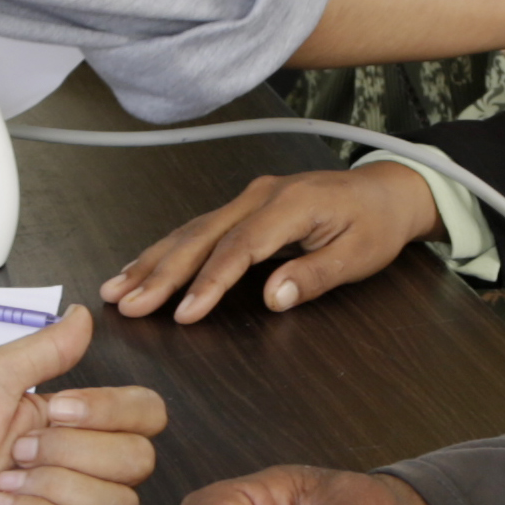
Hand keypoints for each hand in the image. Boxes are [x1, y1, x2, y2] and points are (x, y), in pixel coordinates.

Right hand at [102, 164, 439, 322]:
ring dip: (153, 260)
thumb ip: (313, 275)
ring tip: (117, 288)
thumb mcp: (358, 256)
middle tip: (125, 303)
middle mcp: (260, 195)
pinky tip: (143, 266)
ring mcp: (250, 197)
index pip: (239, 248)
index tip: (182, 314)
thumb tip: (271, 298)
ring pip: (192, 230)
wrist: (388, 191)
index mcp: (289, 204)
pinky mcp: (246, 205)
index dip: (208, 283)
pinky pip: (200, 227)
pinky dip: (168, 249)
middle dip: (159, 272)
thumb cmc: (376, 224)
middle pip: (201, 236)